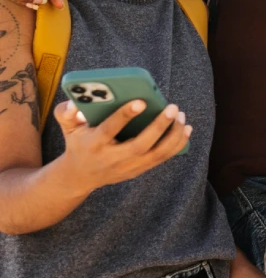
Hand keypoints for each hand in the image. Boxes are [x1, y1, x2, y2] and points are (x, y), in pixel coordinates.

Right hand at [55, 98, 191, 194]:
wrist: (80, 176)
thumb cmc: (79, 142)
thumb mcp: (68, 128)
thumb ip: (66, 113)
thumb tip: (74, 102)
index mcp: (94, 144)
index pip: (109, 130)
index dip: (124, 116)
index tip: (140, 101)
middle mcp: (112, 158)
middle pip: (140, 145)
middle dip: (159, 126)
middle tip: (173, 107)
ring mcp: (128, 167)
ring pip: (156, 154)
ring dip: (173, 136)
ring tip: (182, 116)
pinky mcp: (139, 169)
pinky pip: (162, 158)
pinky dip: (177, 144)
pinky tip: (186, 128)